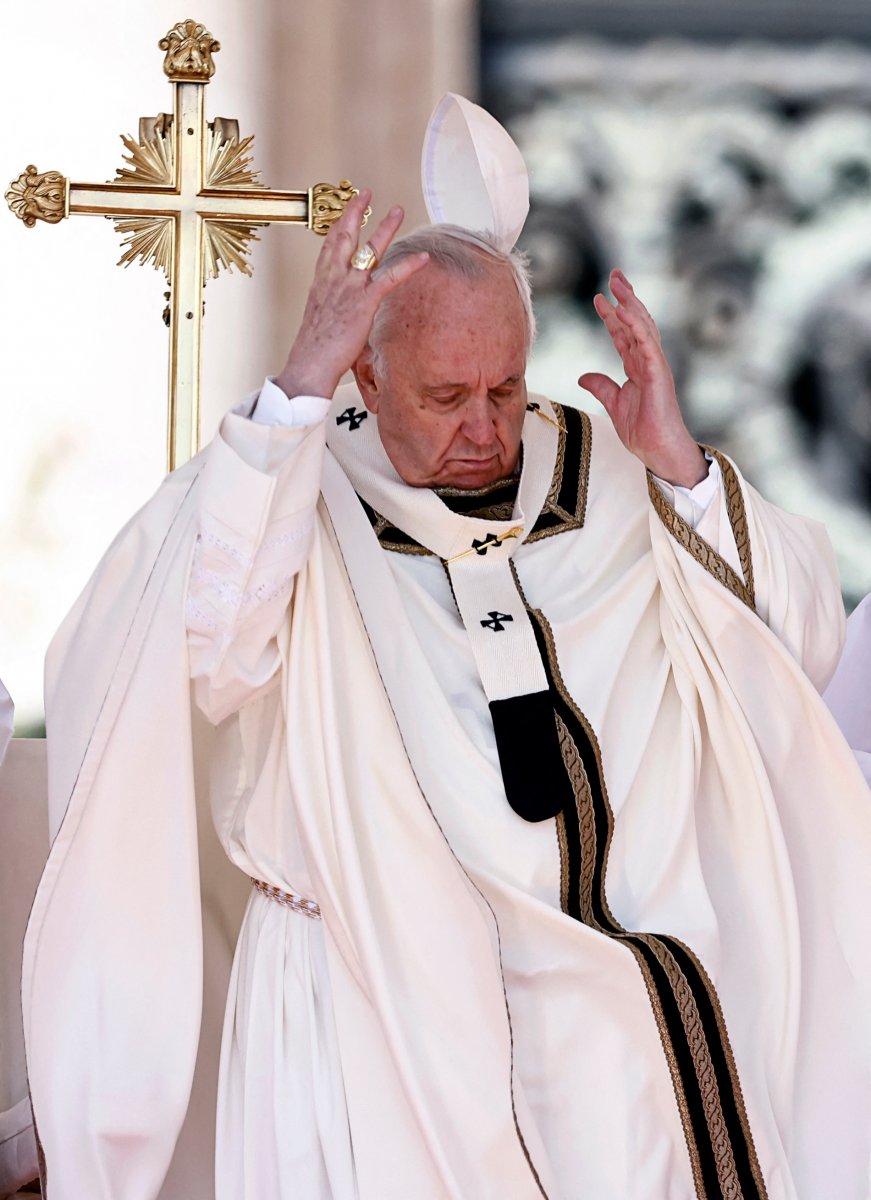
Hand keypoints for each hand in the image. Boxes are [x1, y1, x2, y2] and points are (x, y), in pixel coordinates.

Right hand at [275, 190, 428, 399]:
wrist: (309, 363)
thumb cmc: (313, 351)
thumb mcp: (321, 322)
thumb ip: (335, 310)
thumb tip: (344, 315)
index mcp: (321, 284)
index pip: (329, 247)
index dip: (338, 226)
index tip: (346, 212)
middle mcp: (333, 279)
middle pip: (345, 236)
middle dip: (356, 211)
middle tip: (366, 192)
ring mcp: (349, 288)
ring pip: (369, 249)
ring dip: (385, 227)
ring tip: (398, 210)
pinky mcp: (364, 302)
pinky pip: (390, 278)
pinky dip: (408, 266)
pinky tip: (423, 257)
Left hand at [578, 269, 706, 486]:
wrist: (658, 450)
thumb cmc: (643, 431)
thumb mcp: (614, 404)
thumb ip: (601, 387)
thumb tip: (583, 376)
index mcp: (637, 367)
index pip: (623, 334)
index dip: (611, 315)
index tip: (599, 297)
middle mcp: (647, 361)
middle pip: (636, 322)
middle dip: (625, 297)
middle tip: (614, 274)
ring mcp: (654, 365)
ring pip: (643, 326)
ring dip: (630, 302)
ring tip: (618, 282)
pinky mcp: (658, 372)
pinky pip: (646, 343)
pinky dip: (636, 324)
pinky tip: (624, 309)